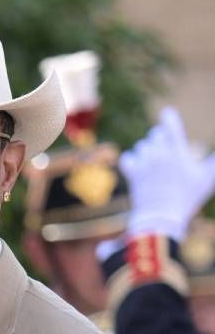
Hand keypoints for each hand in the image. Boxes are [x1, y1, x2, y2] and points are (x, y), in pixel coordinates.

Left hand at [121, 107, 214, 243]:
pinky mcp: (132, 174)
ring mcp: (144, 163)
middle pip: (154, 134)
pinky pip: (127, 158)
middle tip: (167, 150)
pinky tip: (139, 167)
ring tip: (156, 162)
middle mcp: (159, 152)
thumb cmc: (188, 198)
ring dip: (148, 151)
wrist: (162, 219)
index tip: (167, 115)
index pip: (169, 122)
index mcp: (177, 149)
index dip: (168, 117)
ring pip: (142, 146)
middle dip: (161, 140)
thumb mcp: (207, 178)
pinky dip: (132, 161)